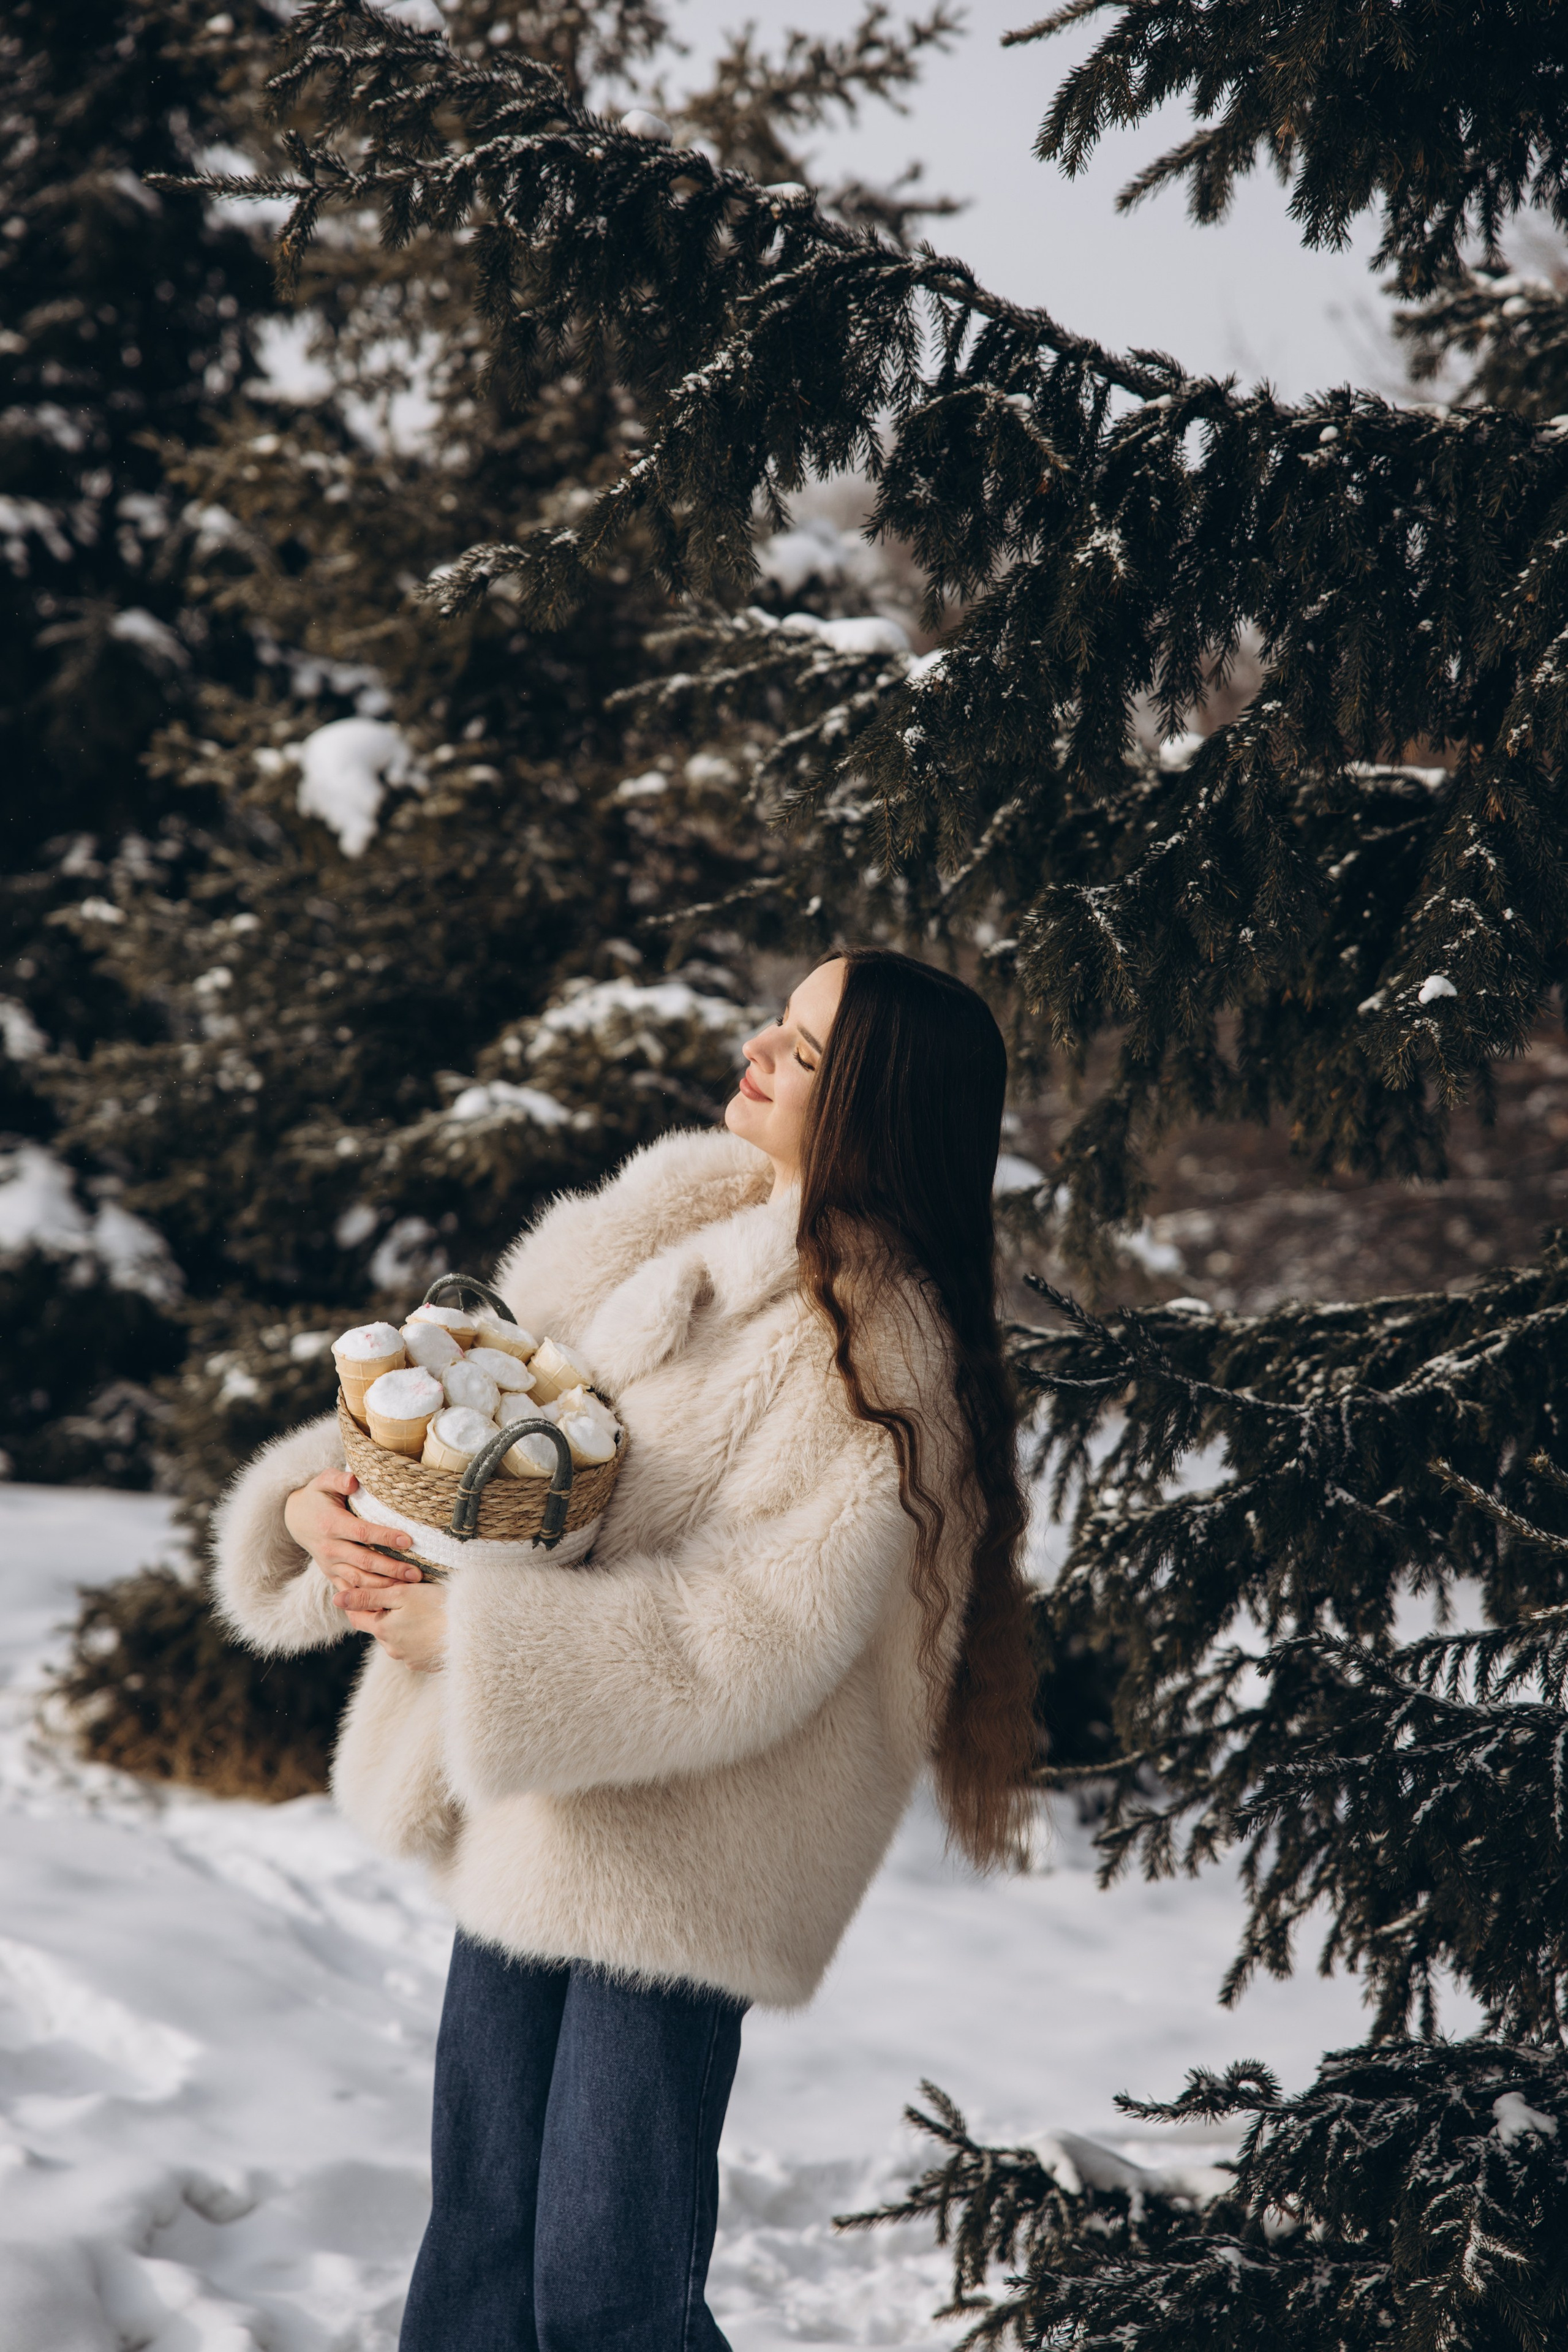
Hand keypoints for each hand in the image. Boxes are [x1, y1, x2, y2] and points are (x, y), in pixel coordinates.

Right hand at [283, 1468, 421, 1605]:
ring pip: (359, 1580)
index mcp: (331, 1524)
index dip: (385, 1537)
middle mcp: (330, 1548)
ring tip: (409, 1587)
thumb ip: (338, 1479)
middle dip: (391, 1569)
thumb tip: (353, 1480)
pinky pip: (349, 1590)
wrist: (296, 1518)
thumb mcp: (324, 1481)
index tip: (409, 1540)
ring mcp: (330, 1564)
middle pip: (365, 1561)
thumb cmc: (318, 1496)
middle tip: (416, 1574)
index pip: (362, 1533)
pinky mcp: (331, 1574)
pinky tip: (387, 1602)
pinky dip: (367, 1599)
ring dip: (384, 1586)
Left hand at [330, 1575, 447, 1670]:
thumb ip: (368, 1597)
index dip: (357, 1602)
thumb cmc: (437, 1606)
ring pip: (397, 1638)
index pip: (357, 1617)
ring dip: (402, 1625)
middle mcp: (391, 1649)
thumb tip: (336, 1599)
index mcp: (382, 1630)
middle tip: (403, 1595)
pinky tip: (431, 1624)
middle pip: (379, 1627)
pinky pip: (413, 1648)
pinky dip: (417, 1636)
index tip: (367, 1588)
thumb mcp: (401, 1595)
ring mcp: (409, 1660)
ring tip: (421, 1609)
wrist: (472, 1632)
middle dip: (385, 1613)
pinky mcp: (425, 1664)